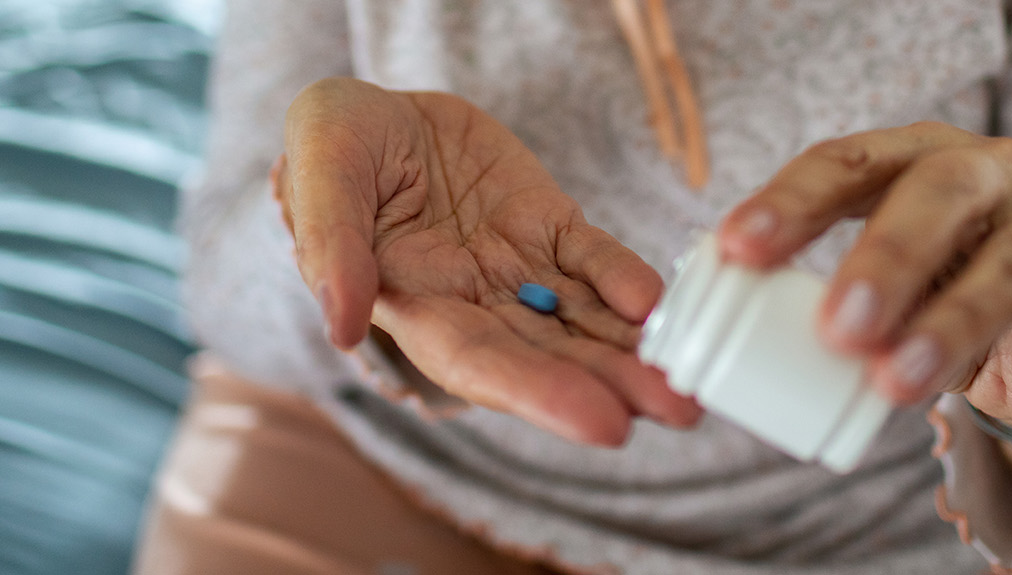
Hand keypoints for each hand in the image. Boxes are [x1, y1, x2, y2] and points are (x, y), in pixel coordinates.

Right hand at [277, 78, 700, 445]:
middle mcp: (473, 303)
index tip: (604, 425)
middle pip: (548, 356)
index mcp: (414, 306)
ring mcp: (517, 267)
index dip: (540, 394)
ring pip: (583, 320)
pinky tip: (661, 303)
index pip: (480, 363)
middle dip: (612, 385)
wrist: (377, 109)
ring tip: (692, 384)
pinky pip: (594, 260)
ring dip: (636, 352)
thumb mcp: (319, 175)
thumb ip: (331, 247)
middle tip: (680, 409)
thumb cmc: (333, 145)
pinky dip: (628, 282)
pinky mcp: (548, 226)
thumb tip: (342, 325)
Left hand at [716, 122, 1011, 434]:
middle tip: (835, 328)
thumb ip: (812, 305)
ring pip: (1007, 256)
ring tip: (898, 381)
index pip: (845, 162)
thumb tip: (717, 359)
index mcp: (909, 158)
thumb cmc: (932, 295)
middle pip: (934, 193)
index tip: (736, 248)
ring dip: (952, 320)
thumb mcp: (871, 290)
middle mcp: (982, 171)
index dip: (791, 202)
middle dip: (881, 260)